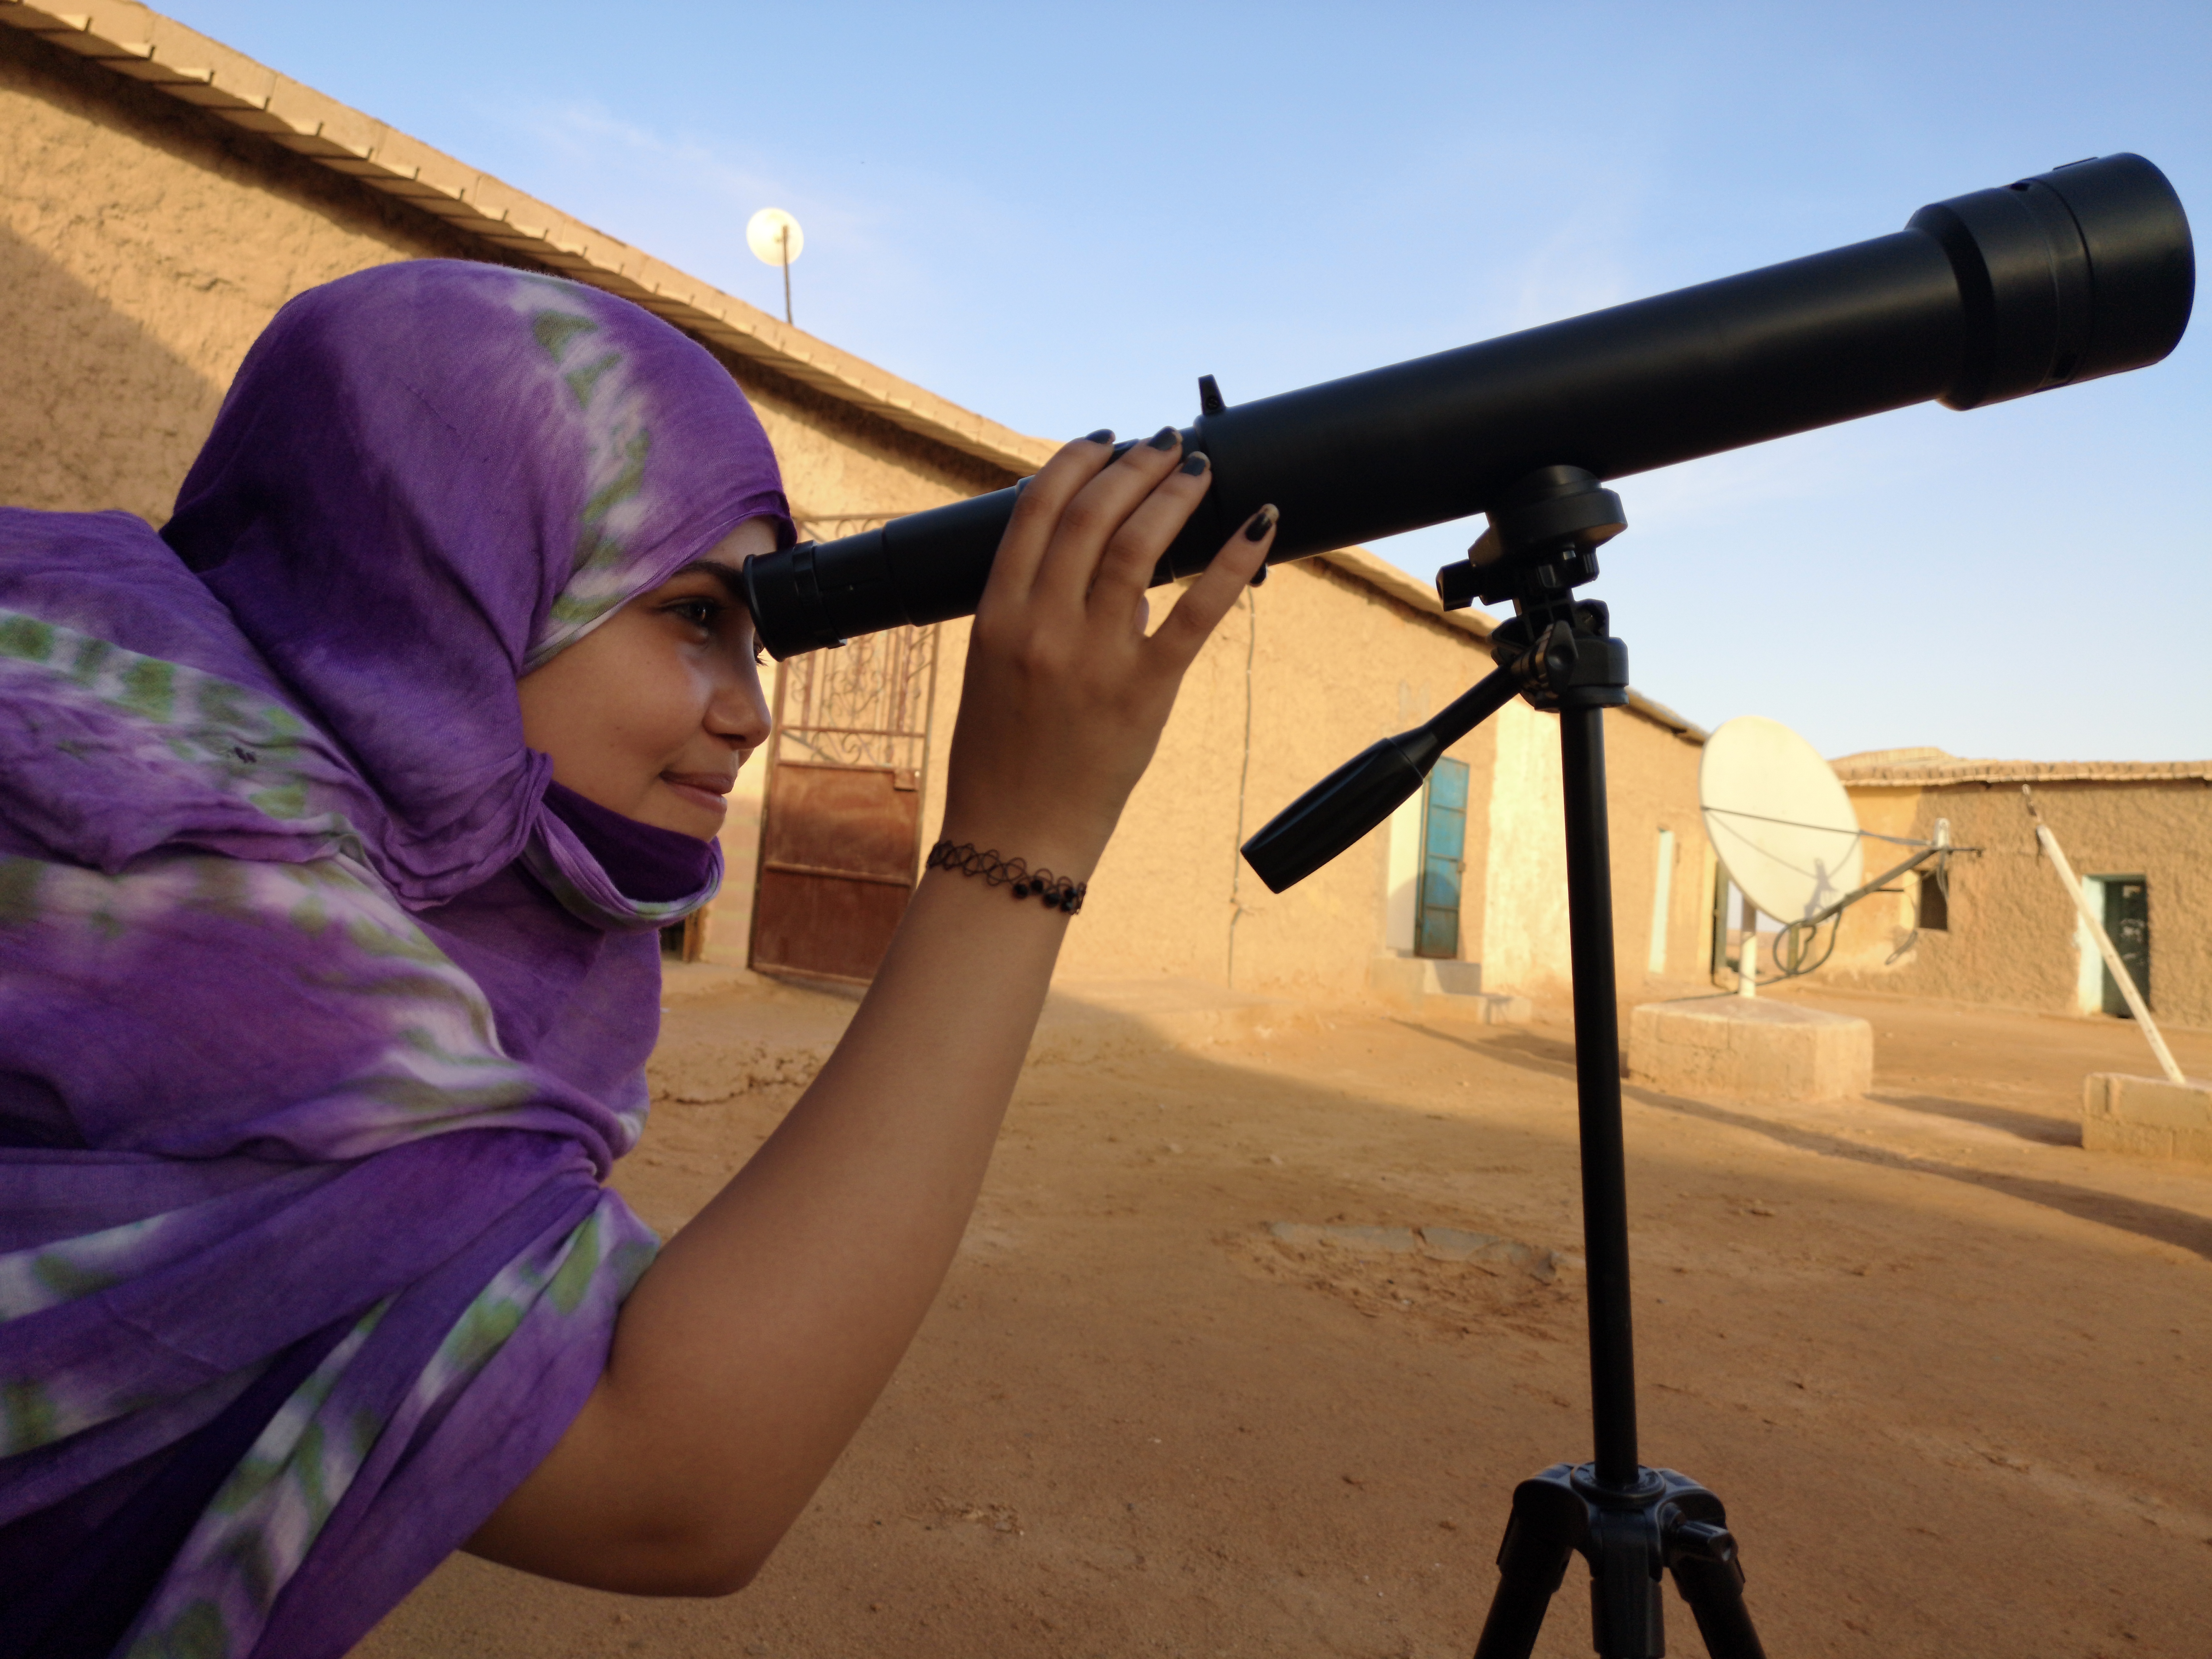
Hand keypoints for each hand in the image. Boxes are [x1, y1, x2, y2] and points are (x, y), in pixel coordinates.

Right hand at [938, 427, 1276, 875]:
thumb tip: (1116, 577)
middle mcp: (1042, 627)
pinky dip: (1234, 562)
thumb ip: (1040, 614)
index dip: (1074, 462)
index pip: (1035, 511)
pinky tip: (1260, 522)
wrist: (1014, 838)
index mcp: (996, 616)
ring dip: (1173, 495)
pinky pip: (1197, 613)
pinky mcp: (1144, 692)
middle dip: (1133, 466)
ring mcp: (1094, 658)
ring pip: (1138, 548)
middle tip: (1163, 444)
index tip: (1102, 439)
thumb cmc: (1001, 757)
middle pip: (1090, 516)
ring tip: (1199, 467)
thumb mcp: (997, 670)